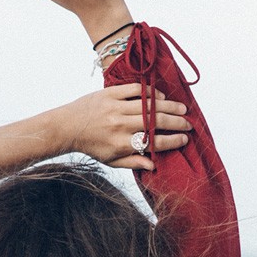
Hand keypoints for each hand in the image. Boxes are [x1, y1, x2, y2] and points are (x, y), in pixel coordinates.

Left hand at [55, 84, 191, 171]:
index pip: (153, 142)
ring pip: (149, 105)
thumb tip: (154, 165)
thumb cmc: (91, 145)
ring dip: (169, 107)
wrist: (67, 127)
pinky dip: (151, 92)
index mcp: (121, 143)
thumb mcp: (110, 159)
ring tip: (182, 109)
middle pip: (155, 122)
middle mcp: (120, 125)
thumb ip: (132, 161)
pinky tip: (161, 96)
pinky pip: (136, 90)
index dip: (172, 141)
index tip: (184, 139)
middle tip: (189, 124)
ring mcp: (115, 107)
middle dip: (176, 123)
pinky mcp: (110, 93)